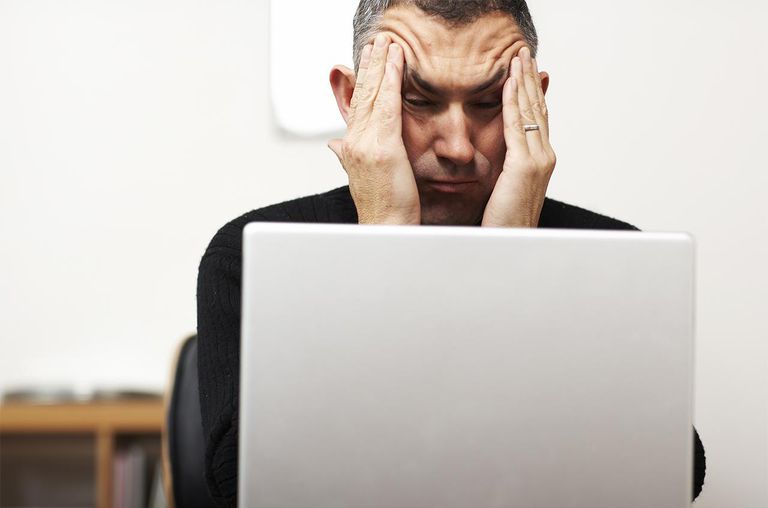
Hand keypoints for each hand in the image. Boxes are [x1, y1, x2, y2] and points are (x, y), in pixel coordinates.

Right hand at [329, 34, 420, 224]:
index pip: (356, 106)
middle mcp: (353, 142)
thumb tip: (334, 146)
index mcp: (350, 147)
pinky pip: (389, 105)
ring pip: (374, 95)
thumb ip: (347, 155)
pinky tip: (397, 62)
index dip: (362, 81)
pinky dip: (393, 80)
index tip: (367, 60)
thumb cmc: (382, 209)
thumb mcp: (362, 176)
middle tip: (376, 41)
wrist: (384, 231)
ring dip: (381, 65)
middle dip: (369, 65)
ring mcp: (366, 144)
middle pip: (362, 95)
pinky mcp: (383, 148)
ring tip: (388, 43)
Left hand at [482, 46, 556, 227]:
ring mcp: (538, 160)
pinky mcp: (524, 166)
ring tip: (518, 58)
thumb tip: (501, 157)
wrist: (511, 247)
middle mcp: (544, 157)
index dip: (531, 92)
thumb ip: (507, 168)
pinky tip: (508, 82)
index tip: (524, 71)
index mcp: (540, 162)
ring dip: (523, 81)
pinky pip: (517, 124)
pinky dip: (513, 101)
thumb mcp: (506, 190)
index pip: (537, 119)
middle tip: (523, 54)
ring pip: (531, 111)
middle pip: (538, 108)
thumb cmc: (504, 224)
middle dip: (530, 79)